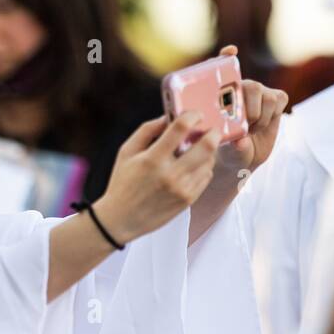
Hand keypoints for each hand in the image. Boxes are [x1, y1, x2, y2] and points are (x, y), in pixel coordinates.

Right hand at [93, 110, 220, 244]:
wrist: (121, 219)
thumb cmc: (122, 183)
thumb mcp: (126, 152)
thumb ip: (146, 131)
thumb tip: (167, 117)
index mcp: (153, 159)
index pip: (180, 129)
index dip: (192, 116)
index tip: (195, 114)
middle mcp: (170, 174)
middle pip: (207, 146)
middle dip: (213, 133)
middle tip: (211, 129)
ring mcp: (182, 188)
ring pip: (209, 162)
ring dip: (207, 151)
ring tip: (198, 149)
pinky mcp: (188, 200)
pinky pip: (206, 177)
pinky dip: (203, 167)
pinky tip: (192, 166)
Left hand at [207, 44, 288, 177]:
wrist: (244, 157)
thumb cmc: (227, 151)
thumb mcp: (226, 152)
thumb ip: (234, 147)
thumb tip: (242, 141)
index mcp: (219, 95)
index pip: (220, 69)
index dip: (225, 58)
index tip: (231, 52)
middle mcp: (239, 88)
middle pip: (251, 86)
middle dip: (251, 111)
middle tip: (245, 128)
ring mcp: (258, 91)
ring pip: (267, 96)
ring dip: (262, 118)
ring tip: (252, 129)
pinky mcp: (275, 98)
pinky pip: (279, 98)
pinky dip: (273, 114)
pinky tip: (264, 124)